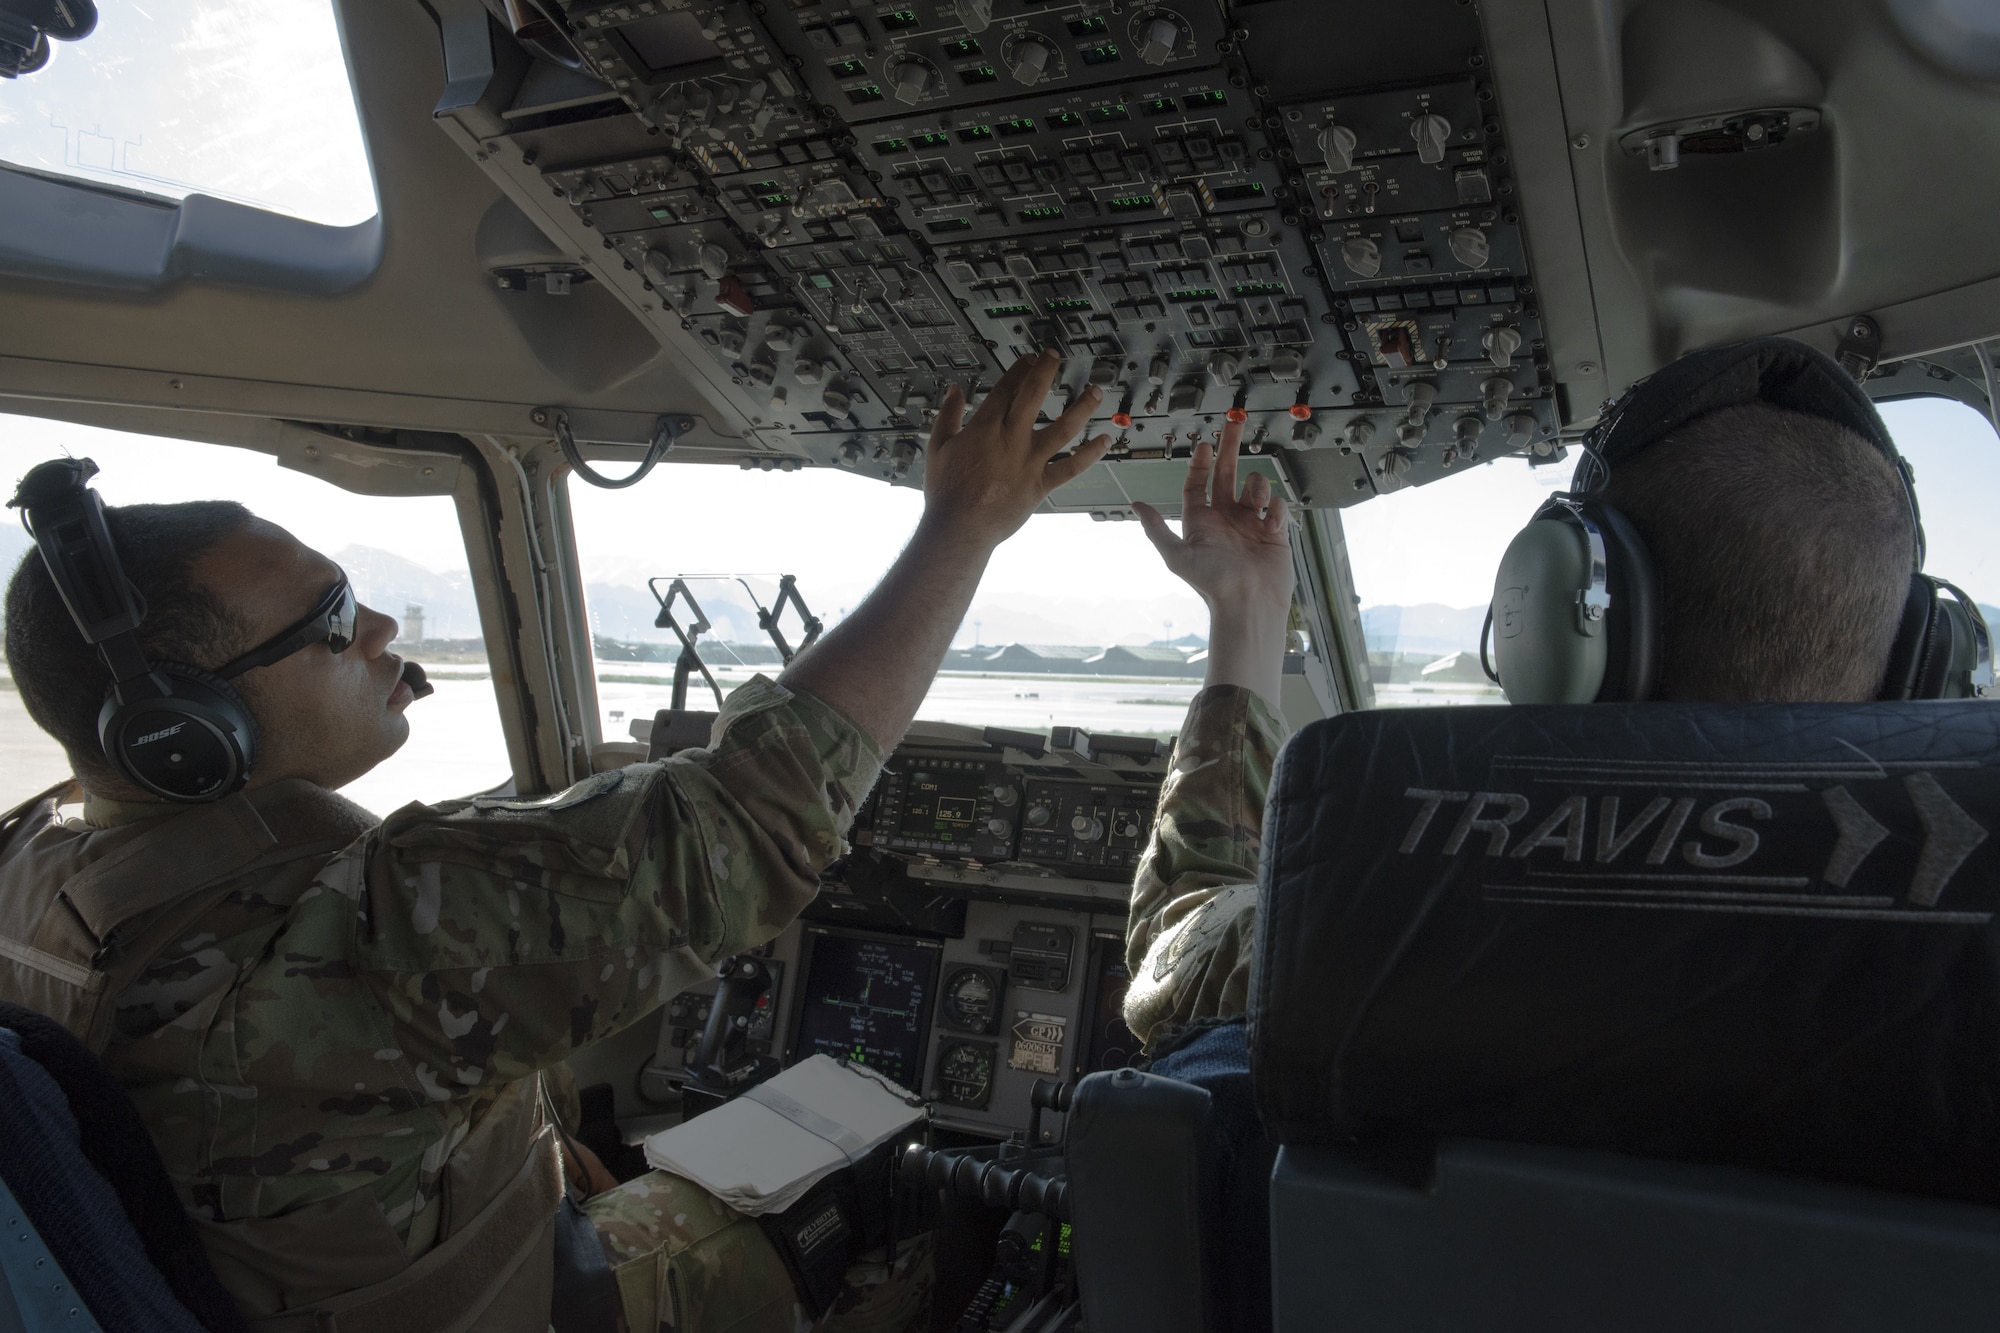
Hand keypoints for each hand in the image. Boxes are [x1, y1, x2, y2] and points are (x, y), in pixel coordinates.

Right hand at [923, 349, 1112, 548]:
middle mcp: (1012, 439)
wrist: (960, 528)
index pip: (1006, 388)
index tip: (1029, 360)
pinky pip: (1071, 466)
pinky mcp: (1041, 484)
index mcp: (985, 427)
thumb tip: (954, 392)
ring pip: (1063, 427)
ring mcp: (1029, 461)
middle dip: (1045, 370)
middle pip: (1033, 395)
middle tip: (1055, 357)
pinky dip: (1090, 454)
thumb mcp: (937, 448)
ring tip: (1095, 391)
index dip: (1020, 369)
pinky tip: (1104, 440)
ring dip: (1081, 407)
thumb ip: (947, 416)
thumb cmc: (947, 493)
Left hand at [1133, 418, 1294, 619]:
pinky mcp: (1274, 532)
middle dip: (1229, 447)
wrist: (1248, 605)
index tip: (1203, 444)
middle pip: (1227, 473)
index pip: (1198, 484)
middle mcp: (1226, 519)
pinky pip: (1278, 506)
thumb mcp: (1177, 555)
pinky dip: (1276, 509)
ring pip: (1255, 486)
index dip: (1200, 463)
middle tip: (1234, 422)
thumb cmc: (1212, 583)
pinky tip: (1270, 525)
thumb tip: (1135, 504)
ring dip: (1256, 486)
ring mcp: (1250, 523)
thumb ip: (1156, 528)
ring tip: (1255, 502)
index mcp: (1202, 522)